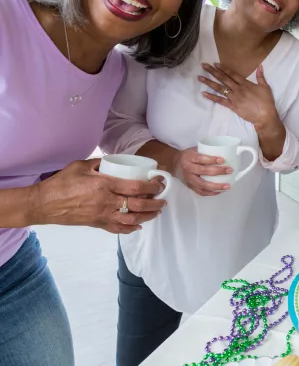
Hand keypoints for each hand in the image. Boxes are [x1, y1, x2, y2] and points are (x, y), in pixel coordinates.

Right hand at [33, 159, 166, 233]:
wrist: (44, 204)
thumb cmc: (61, 183)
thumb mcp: (81, 166)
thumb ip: (100, 163)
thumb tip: (114, 161)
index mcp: (104, 186)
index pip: (135, 188)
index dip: (151, 187)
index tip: (160, 184)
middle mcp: (106, 202)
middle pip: (138, 205)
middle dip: (155, 203)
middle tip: (163, 199)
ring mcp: (102, 215)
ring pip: (131, 219)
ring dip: (148, 216)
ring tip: (156, 212)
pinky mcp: (96, 224)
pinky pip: (117, 229)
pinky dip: (130, 229)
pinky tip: (138, 225)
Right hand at [172, 147, 231, 196]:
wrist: (174, 164)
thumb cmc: (188, 155)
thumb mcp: (194, 149)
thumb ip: (206, 150)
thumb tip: (225, 151)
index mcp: (189, 157)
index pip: (200, 158)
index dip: (211, 159)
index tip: (222, 160)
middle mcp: (187, 169)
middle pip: (203, 171)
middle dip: (218, 171)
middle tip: (230, 170)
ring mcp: (188, 179)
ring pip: (202, 185)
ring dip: (216, 186)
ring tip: (228, 186)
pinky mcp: (190, 186)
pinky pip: (200, 192)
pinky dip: (210, 193)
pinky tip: (219, 191)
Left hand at [199, 63, 279, 130]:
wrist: (265, 116)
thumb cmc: (266, 101)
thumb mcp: (265, 87)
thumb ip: (261, 76)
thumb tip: (260, 66)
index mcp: (245, 84)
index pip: (232, 74)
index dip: (223, 68)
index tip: (215, 64)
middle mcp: (238, 89)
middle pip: (223, 79)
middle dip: (213, 72)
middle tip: (204, 65)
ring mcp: (234, 98)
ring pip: (220, 88)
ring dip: (209, 82)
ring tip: (200, 78)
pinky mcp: (232, 106)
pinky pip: (220, 101)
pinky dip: (212, 97)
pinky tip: (204, 93)